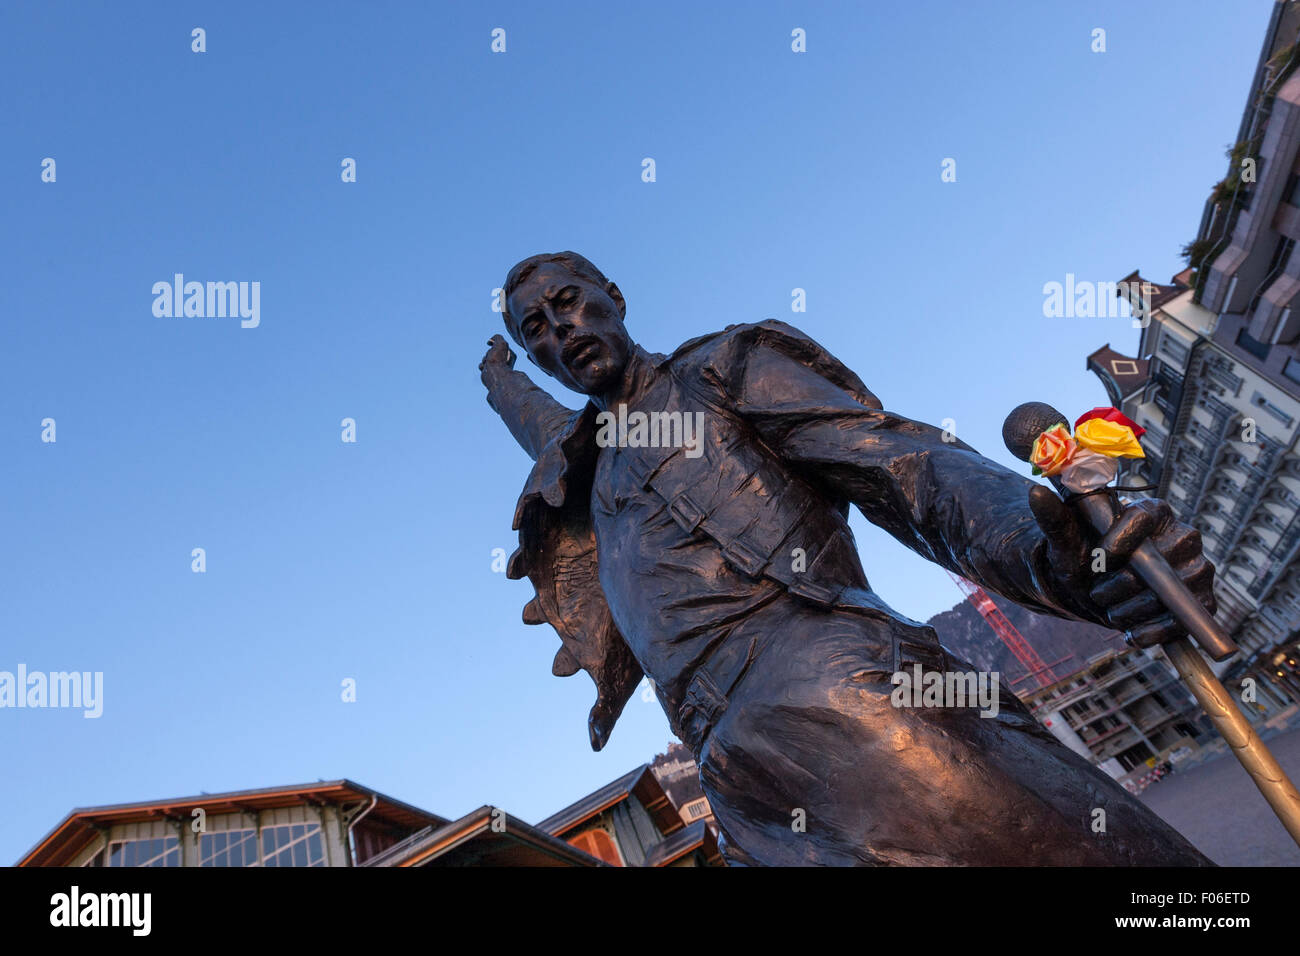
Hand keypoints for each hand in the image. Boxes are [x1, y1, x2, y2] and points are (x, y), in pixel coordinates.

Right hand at [480, 334, 515, 387]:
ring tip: (488, 364)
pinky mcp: (490, 373)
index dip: (494, 345)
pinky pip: (482, 366)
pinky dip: (482, 366)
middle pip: (491, 351)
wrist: (495, 376)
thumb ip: (497, 337)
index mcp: (510, 355)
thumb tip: (490, 342)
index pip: (499, 345)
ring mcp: (497, 368)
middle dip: (488, 353)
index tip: (494, 348)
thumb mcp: (501, 343)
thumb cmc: (499, 360)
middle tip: (491, 357)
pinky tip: (485, 368)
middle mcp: (504, 362)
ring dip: (484, 359)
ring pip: (486, 358)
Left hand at [1028, 486, 1216, 647]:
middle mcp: (1183, 536)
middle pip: (1157, 563)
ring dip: (1132, 610)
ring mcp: (1197, 569)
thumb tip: (1036, 494)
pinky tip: (1130, 635)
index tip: (1099, 560)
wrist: (1097, 591)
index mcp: (1153, 511)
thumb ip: (1054, 519)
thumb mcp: (1065, 542)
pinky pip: (1185, 621)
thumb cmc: (1083, 558)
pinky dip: (1153, 632)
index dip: (1119, 541)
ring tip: (1110, 613)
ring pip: (1170, 595)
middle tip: (1097, 594)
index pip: (1142, 518)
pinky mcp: (1204, 601)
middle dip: (1121, 585)